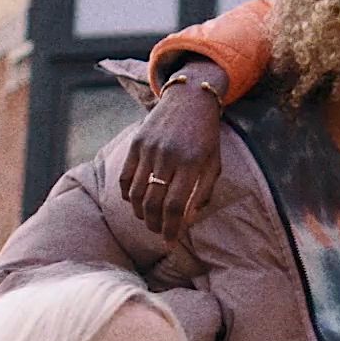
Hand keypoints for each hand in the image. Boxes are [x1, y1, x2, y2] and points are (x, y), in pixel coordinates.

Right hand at [119, 62, 227, 240]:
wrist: (190, 99)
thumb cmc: (206, 136)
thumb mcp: (214, 163)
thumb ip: (204, 192)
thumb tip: (188, 220)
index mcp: (191, 163)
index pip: (175, 206)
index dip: (171, 228)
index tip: (170, 241)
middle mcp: (167, 156)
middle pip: (153, 203)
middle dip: (155, 224)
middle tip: (159, 233)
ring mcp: (149, 149)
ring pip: (135, 193)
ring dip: (140, 213)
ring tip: (148, 221)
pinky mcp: (136, 143)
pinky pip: (124, 176)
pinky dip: (126, 194)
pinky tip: (134, 203)